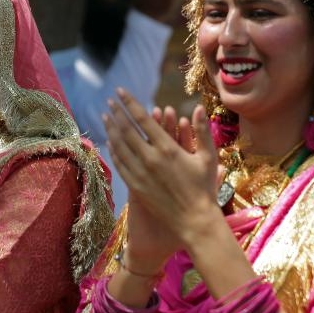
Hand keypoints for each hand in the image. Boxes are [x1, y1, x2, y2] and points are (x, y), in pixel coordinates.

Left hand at [105, 101, 190, 264]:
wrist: (193, 220)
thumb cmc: (204, 187)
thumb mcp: (207, 157)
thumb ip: (202, 130)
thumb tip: (199, 107)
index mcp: (167, 148)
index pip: (142, 119)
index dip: (129, 103)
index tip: (120, 92)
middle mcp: (150, 159)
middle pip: (126, 130)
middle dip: (116, 113)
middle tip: (109, 102)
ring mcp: (140, 173)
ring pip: (119, 146)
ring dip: (111, 130)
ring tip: (105, 117)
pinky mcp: (135, 186)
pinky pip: (120, 164)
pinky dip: (113, 151)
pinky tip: (110, 143)